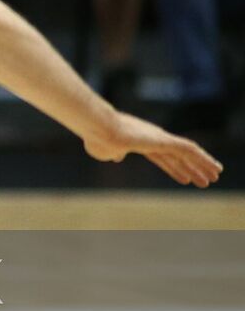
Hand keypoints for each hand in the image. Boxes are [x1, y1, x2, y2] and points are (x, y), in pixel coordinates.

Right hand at [81, 112, 222, 187]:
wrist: (99, 129)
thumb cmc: (96, 139)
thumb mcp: (103, 151)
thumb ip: (112, 153)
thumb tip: (116, 157)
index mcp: (138, 142)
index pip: (161, 158)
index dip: (174, 169)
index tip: (184, 179)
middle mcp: (151, 138)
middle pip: (176, 157)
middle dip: (191, 169)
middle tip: (205, 181)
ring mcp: (158, 138)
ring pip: (187, 153)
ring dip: (201, 166)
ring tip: (215, 177)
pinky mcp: (163, 139)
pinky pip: (189, 149)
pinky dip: (202, 158)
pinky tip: (213, 166)